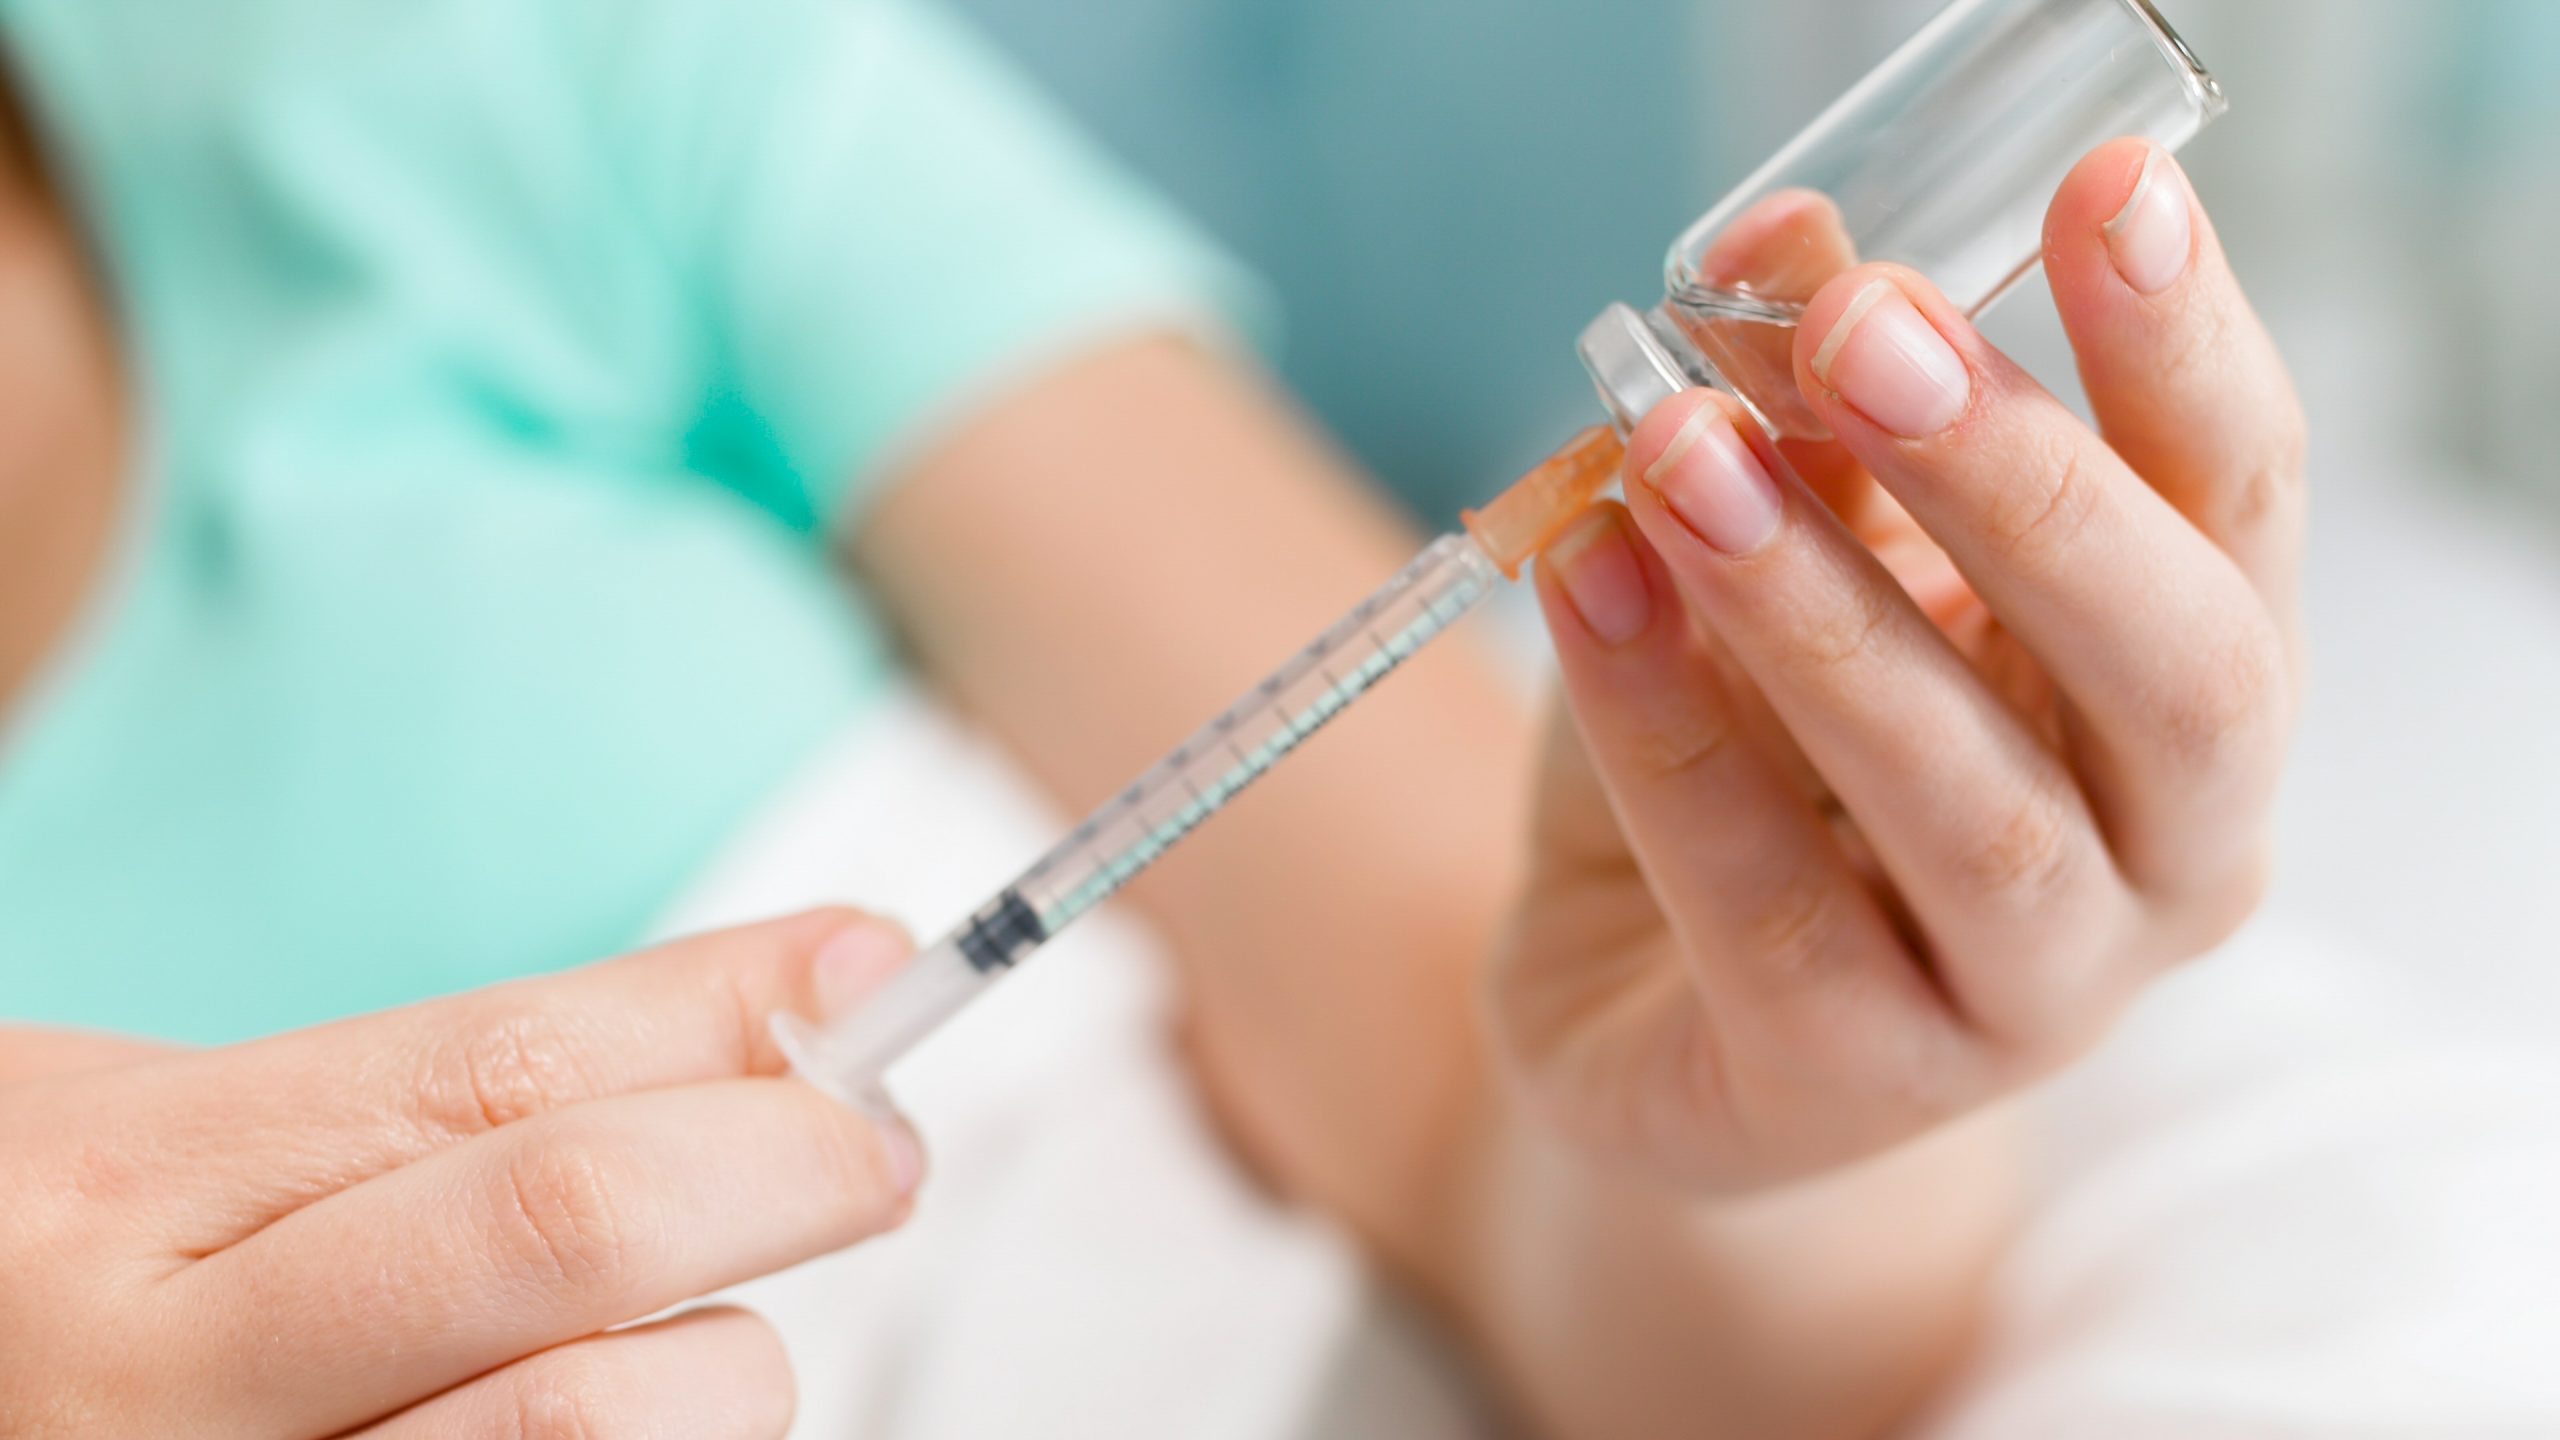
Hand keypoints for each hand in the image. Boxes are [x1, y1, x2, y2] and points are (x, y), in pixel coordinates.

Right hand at [0, 910, 920, 1437]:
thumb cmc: (63, 1277)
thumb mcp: (170, 1133)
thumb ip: (447, 1086)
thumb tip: (796, 1003)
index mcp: (115, 1188)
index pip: (496, 1069)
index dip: (719, 1015)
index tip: (869, 969)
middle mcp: (152, 1382)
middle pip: (570, 1229)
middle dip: (782, 1164)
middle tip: (875, 1150)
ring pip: (601, 1428)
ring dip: (730, 1366)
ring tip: (714, 1333)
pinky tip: (648, 1420)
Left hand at [1491, 140, 2304, 1190]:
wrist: (1650, 1011)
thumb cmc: (1761, 765)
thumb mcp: (1784, 566)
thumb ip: (1809, 424)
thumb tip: (1779, 234)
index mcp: (2190, 687)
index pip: (2238, 506)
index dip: (2182, 347)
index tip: (2105, 185)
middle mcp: (2168, 852)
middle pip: (2175, 668)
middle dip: (2022, 479)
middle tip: (1864, 330)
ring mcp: (2037, 995)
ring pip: (1976, 805)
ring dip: (1821, 609)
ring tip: (1684, 451)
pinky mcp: (1859, 1081)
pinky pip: (1766, 901)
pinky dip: (1666, 731)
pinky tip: (1587, 580)